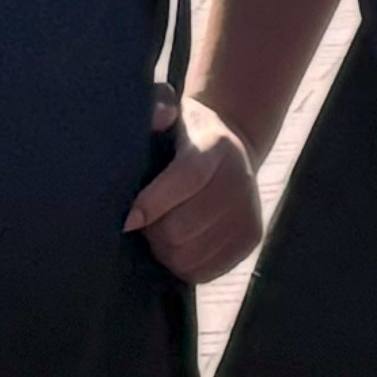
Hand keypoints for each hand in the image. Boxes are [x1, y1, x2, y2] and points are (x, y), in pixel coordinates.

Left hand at [125, 107, 261, 282]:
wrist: (232, 153)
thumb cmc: (185, 135)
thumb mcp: (173, 112)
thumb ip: (157, 106)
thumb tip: (159, 118)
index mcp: (216, 146)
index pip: (187, 179)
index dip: (153, 203)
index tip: (126, 220)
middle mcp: (239, 179)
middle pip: (181, 227)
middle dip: (152, 230)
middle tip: (144, 221)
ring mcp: (249, 211)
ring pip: (189, 254)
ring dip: (164, 249)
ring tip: (162, 230)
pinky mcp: (251, 238)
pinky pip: (204, 271)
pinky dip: (183, 264)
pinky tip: (181, 243)